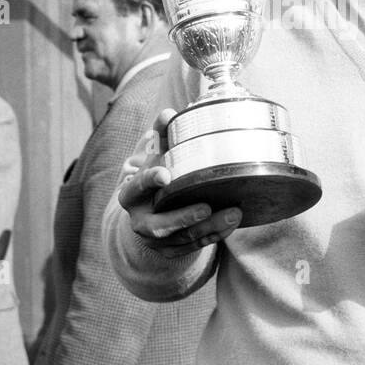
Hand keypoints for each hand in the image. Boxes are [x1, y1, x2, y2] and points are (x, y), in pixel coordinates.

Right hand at [116, 109, 241, 257]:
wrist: (148, 212)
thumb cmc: (156, 178)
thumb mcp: (155, 158)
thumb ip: (162, 136)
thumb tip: (169, 113)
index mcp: (131, 195)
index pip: (137, 187)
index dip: (149, 181)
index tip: (165, 175)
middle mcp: (140, 221)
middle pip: (159, 224)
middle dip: (183, 216)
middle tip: (206, 207)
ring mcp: (156, 240)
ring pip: (183, 237)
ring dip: (209, 226)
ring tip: (234, 213)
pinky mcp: (172, 251)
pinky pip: (195, 246)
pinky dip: (215, 235)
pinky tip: (232, 223)